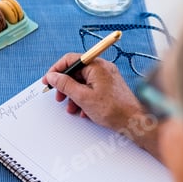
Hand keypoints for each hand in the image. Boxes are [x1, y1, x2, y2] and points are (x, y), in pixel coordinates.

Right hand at [42, 53, 161, 158]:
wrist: (134, 121)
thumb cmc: (113, 109)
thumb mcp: (82, 97)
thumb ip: (65, 85)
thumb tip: (53, 76)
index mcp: (96, 65)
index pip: (70, 59)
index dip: (56, 70)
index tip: (48, 80)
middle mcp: (102, 68)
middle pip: (76, 72)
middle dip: (65, 86)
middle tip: (59, 97)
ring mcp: (106, 77)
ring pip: (82, 82)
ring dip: (73, 95)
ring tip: (71, 108)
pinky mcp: (109, 86)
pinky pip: (91, 88)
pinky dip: (84, 98)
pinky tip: (83, 110)